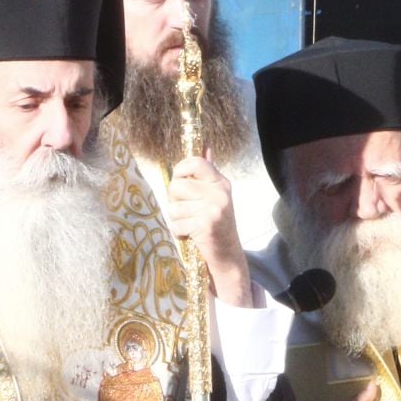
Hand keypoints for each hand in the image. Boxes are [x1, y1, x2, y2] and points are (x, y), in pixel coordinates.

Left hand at [164, 155, 253, 306]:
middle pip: (176, 186)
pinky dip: (179, 233)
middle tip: (188, 211)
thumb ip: (206, 173)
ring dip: (177, 219)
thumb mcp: (214, 195)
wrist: (228, 255)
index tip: (180, 180)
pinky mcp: (206, 225)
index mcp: (220, 182)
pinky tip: (192, 235)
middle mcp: (219, 193)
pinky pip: (176, 224)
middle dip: (175, 201)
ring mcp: (214, 209)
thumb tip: (204, 144)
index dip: (180, 170)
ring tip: (192, 224)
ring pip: (173, 207)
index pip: (195, 162)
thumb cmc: (216, 224)